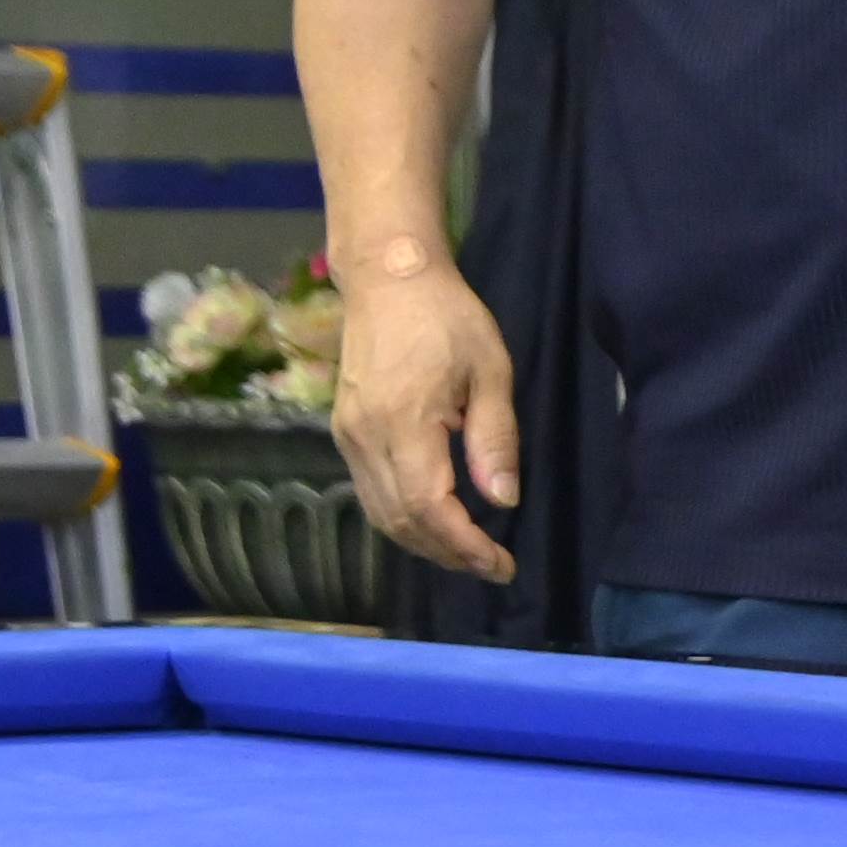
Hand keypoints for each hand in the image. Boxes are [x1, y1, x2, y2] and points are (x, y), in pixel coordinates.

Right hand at [327, 259, 520, 582]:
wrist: (388, 279)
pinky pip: (370, 492)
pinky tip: (435, 523)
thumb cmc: (448, 318)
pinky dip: (402, 519)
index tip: (500, 565)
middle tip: (492, 567)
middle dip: (447, 554)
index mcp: (403, 421)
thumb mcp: (491, 371)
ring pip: (380, 513)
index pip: (429, 506)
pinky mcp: (343, 432)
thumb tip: (504, 501)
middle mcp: (365, 437)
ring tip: (468, 554)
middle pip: (400, 520)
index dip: (464, 545)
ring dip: (423, 543)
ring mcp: (347, 436)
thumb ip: (495, 438)